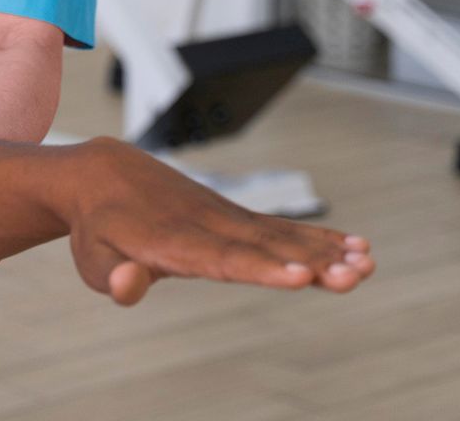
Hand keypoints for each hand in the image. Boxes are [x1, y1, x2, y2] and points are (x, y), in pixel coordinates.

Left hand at [65, 137, 375, 305]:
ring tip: (369, 262)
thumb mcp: (91, 259)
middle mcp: (204, 225)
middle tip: (355, 274)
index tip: (300, 276)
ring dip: (326, 250)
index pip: (220, 258)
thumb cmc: (100, 229)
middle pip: (263, 246)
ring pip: (279, 234)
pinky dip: (317, 237)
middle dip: (311, 262)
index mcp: (169, 240)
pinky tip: (356, 247)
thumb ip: (113, 278)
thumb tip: (127, 285)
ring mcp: (223, 216)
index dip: (261, 268)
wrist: (106, 174)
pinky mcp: (236, 216)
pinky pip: (280, 228)